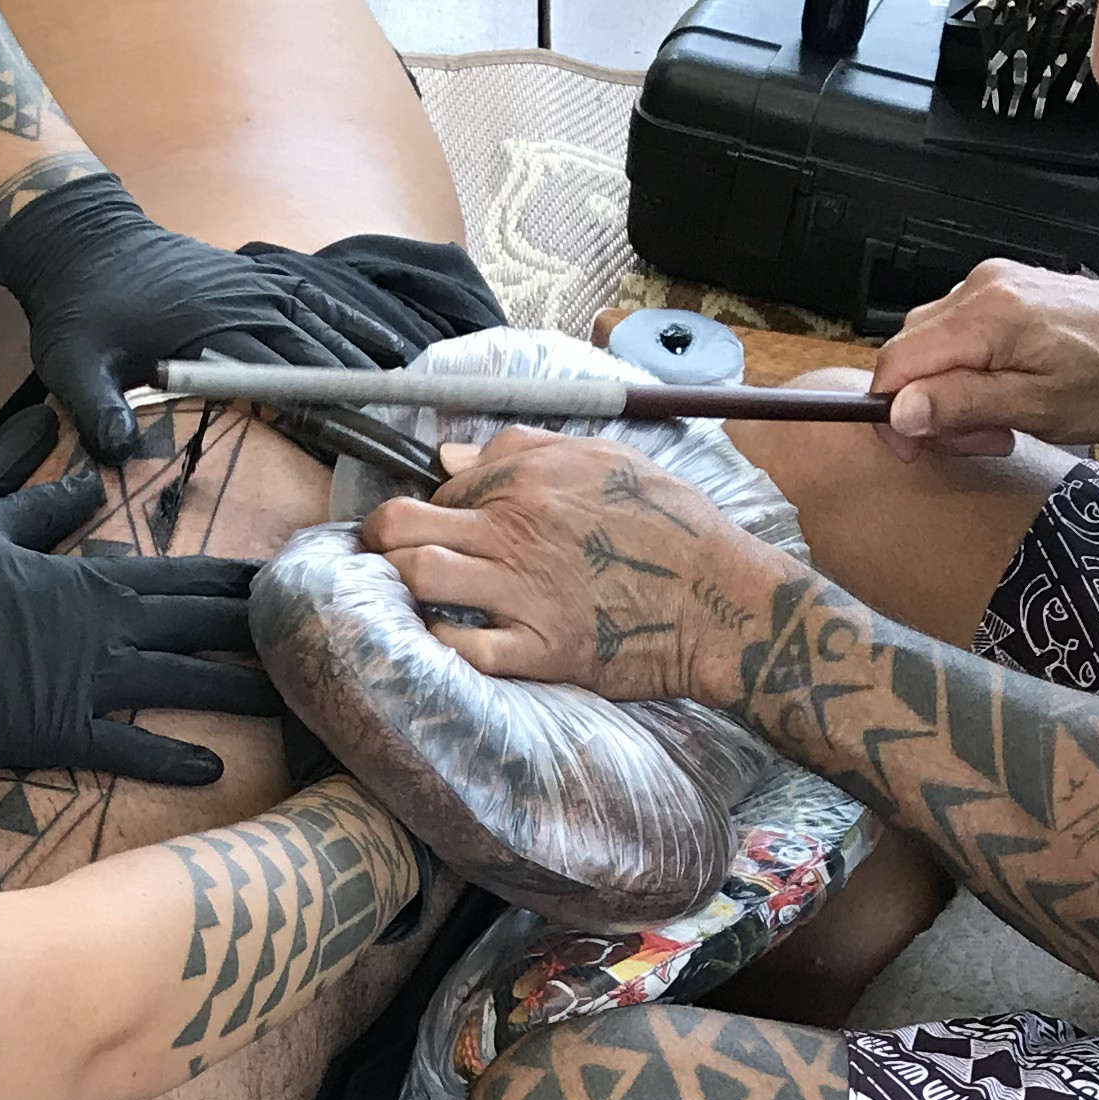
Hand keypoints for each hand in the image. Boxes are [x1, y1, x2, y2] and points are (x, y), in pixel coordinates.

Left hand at [0, 170, 422, 463]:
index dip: (319, 404)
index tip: (360, 432)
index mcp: (205, 327)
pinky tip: (384, 341)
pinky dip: (351, 319)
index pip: (275, 373)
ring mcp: (250, 286)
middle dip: (359, 388)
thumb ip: (97, 411)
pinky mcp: (250, 279)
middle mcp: (240, 303)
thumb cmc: (75, 312)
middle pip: (313, 351)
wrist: (77, 240)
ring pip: (322, 323)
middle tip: (405, 426)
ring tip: (415, 388)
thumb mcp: (72, 365)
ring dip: (368, 354)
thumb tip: (118, 455)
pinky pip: (313, 299)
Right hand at [0, 467, 275, 786]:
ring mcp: (83, 680)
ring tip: (297, 707)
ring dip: (243, 695)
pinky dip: (174, 757)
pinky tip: (216, 769)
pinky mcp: (53, 731)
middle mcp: (102, 626)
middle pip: (205, 628)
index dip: (247, 580)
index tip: (295, 583)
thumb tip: (88, 479)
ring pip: (186, 683)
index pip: (189, 575)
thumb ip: (47, 507)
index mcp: (90, 577)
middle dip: (267, 635)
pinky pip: (128, 746)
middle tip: (326, 644)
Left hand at [362, 434, 768, 703]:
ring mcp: (524, 593)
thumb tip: (452, 458)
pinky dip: (438, 644)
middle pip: (402, 526)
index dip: (432, 507)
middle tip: (380, 556)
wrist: (722, 600)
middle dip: (376, 540)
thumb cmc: (674, 527)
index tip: (441, 528)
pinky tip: (437, 639)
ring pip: (419, 578)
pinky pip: (462, 649)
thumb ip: (524, 450)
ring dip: (396, 586)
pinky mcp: (540, 649)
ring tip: (401, 596)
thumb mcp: (607, 461)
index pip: (443, 488)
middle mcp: (516, 530)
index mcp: (530, 478)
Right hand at [869, 257, 1098, 455]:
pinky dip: (968, 370)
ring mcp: (993, 285)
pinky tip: (1003, 390)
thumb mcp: (1038, 409)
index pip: (896, 362)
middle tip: (981, 436)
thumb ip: (963, 404)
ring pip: (930, 348)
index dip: (892, 413)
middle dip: (928, 406)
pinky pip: (958, 334)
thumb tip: (900, 411)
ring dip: (949, 392)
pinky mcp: (1005, 291)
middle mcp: (983, 289)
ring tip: (1000, 417)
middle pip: (908, 354)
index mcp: (987, 318)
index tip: (914, 448)